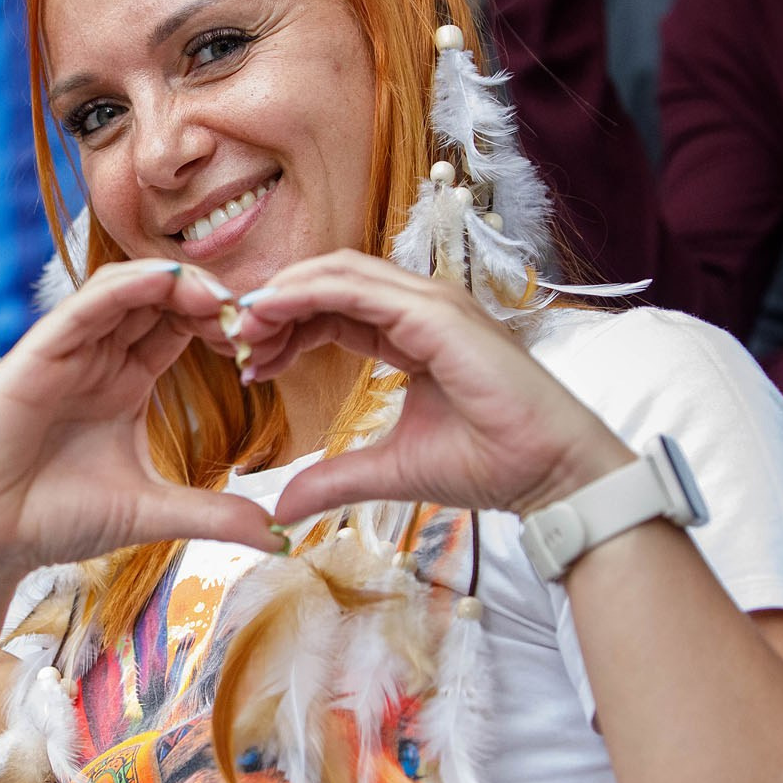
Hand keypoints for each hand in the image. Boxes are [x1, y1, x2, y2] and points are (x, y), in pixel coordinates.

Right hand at [0, 260, 278, 583]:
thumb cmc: (55, 519)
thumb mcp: (153, 511)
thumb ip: (215, 515)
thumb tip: (281, 536)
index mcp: (126, 380)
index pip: (181, 327)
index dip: (225, 324)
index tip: (269, 344)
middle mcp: (99, 355)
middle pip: (161, 299)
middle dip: (210, 298)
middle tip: (255, 316)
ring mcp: (69, 349)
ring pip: (128, 289)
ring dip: (178, 284)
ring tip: (222, 300)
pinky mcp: (38, 351)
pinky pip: (86, 303)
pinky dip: (128, 287)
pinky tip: (168, 284)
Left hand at [232, 251, 634, 521]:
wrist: (549, 476)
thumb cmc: (490, 465)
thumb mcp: (391, 469)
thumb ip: (335, 478)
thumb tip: (282, 507)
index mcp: (412, 332)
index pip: (333, 309)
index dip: (286, 327)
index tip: (247, 361)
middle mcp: (422, 306)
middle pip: (329, 282)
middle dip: (276, 306)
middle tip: (233, 339)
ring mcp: (433, 303)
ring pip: (338, 274)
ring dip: (284, 295)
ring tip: (242, 327)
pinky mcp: (438, 313)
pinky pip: (357, 289)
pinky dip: (307, 294)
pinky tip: (270, 315)